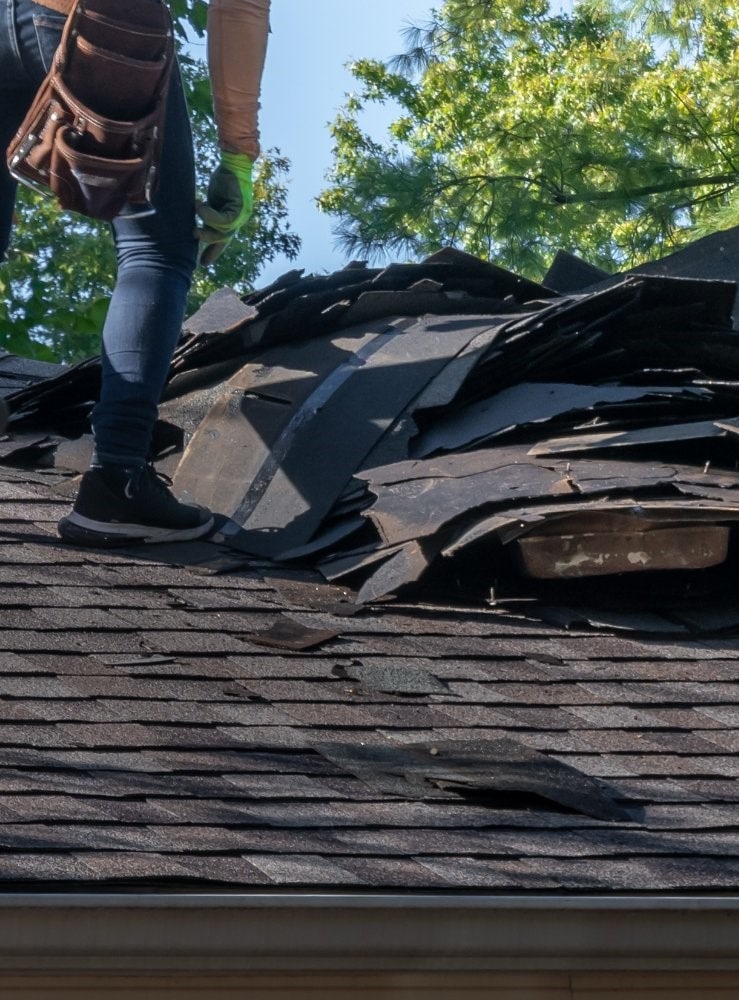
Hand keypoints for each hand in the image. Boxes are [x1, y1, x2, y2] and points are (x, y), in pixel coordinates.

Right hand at [195, 151, 253, 265]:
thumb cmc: (223, 181)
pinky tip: (200, 207)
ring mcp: (242, 215)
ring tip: (195, 214)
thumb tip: (195, 228)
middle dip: (209, 241)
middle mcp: (239, 220)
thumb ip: (208, 216)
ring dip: (207, 225)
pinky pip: (225, 220)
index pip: (222, 240)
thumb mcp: (212, 202)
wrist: (233, 163)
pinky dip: (210, 215)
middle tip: (194, 234)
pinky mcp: (241, 208)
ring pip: (224, 231)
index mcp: (232, 220)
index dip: (213, 252)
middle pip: (223, 238)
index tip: (203, 264)